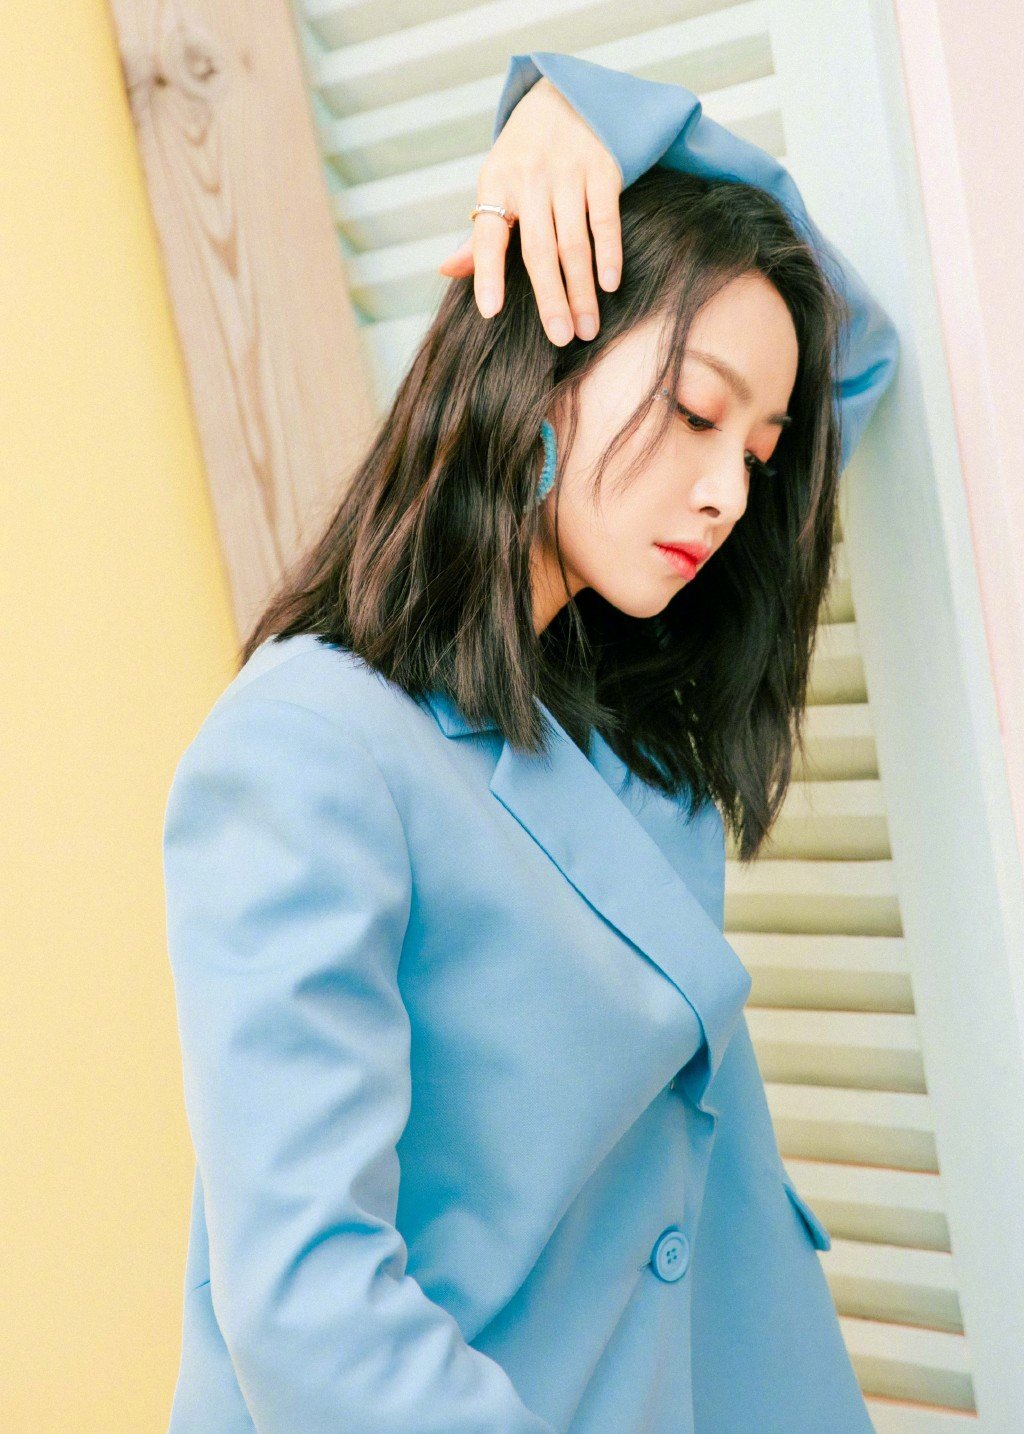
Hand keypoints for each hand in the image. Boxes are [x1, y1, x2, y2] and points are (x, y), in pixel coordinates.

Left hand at [438, 78, 623, 344]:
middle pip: (538, 250)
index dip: (488, 274)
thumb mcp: (494, 185)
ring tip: (587, 328)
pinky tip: (610, 285)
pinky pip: (605, 219)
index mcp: (495, 184)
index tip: (490, 312)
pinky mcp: (601, 168)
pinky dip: (609, 253)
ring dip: (582, 290)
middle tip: (560, 338)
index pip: (487, 237)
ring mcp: (567, 172)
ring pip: (574, 242)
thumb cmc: (523, 158)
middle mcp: (529, 178)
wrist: (563, 96)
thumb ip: (478, 234)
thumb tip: (447, 271)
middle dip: (551, 298)